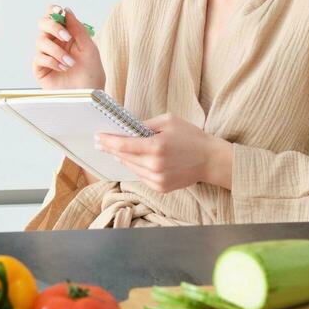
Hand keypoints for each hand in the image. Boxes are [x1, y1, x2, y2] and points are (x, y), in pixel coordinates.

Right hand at [33, 4, 105, 89]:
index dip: (53, 11)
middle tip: (66, 36)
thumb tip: (66, 11)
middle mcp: (54, 43)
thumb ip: (78, 28)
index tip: (59, 11)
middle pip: (42, 24)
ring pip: (40, 41)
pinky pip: (39, 57)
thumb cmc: (91, 73)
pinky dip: (52, 61)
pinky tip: (63, 68)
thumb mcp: (89, 48)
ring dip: (57, 51)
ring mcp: (46, 55)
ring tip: (70, 62)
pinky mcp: (40, 68)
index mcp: (66, 35)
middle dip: (53, 27)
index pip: (54, 16)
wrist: (89, 95)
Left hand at [96, 114, 232, 192]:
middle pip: (124, 157)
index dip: (108, 141)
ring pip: (131, 168)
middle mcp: (155, 165)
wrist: (210, 160)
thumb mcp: (169, 121)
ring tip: (113, 151)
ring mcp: (157, 179)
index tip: (98, 137)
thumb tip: (128, 129)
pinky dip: (135, 168)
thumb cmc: (191, 137)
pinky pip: (140, 176)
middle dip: (111, 149)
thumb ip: (146, 124)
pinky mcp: (161, 188)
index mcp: (156, 146)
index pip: (124, 145)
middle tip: (100, 142)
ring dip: (121, 159)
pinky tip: (132, 160)